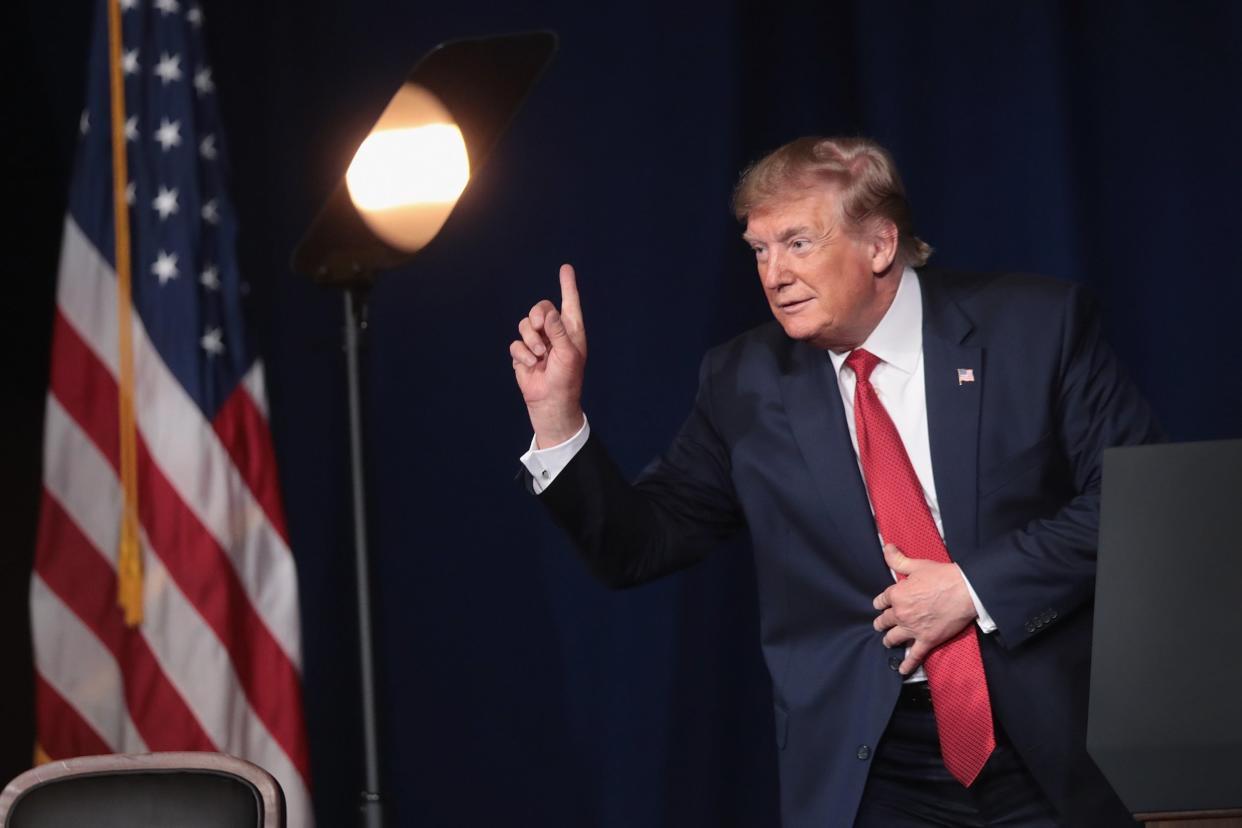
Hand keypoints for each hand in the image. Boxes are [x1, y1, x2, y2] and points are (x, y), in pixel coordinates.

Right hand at [510, 264, 587, 446]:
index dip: (567, 285)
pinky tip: (531, 365)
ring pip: (525, 325)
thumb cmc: (566, 379)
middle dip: (537, 316)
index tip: (566, 268)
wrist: (550, 402)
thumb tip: (548, 312)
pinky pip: (516, 344)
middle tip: (540, 329)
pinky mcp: (523, 354)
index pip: (569, 303)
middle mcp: (553, 333)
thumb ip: (558, 331)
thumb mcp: (568, 354)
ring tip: (539, 355)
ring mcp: (537, 342)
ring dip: (530, 340)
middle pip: (540, 308)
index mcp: (570, 330)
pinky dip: (523, 355)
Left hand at [872, 543, 976, 674]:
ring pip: (892, 638)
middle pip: (883, 621)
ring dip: (888, 640)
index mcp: (897, 594)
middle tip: (881, 624)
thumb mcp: (917, 565)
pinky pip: (913, 655)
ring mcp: (913, 628)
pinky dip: (907, 664)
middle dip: (881, 623)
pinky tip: (901, 669)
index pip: (881, 601)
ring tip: (888, 641)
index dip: (881, 603)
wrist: (965, 591)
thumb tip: (886, 547)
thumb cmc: (942, 576)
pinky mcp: (927, 640)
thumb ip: (898, 559)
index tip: (881, 605)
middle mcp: (901, 613)